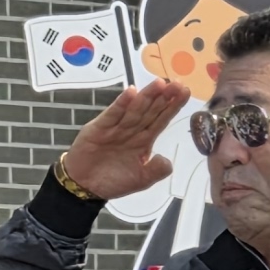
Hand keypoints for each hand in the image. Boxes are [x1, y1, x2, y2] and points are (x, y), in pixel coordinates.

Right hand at [56, 80, 185, 203]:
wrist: (84, 186)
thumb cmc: (112, 181)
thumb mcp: (140, 180)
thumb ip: (155, 171)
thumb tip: (168, 161)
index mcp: (143, 140)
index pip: (161, 120)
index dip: (172, 106)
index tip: (185, 92)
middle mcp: (132, 130)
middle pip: (150, 111)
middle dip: (163, 97)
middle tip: (177, 84)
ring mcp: (116, 127)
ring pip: (134, 110)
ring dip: (146, 96)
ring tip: (160, 84)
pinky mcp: (99, 128)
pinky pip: (113, 115)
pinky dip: (121, 104)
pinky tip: (131, 92)